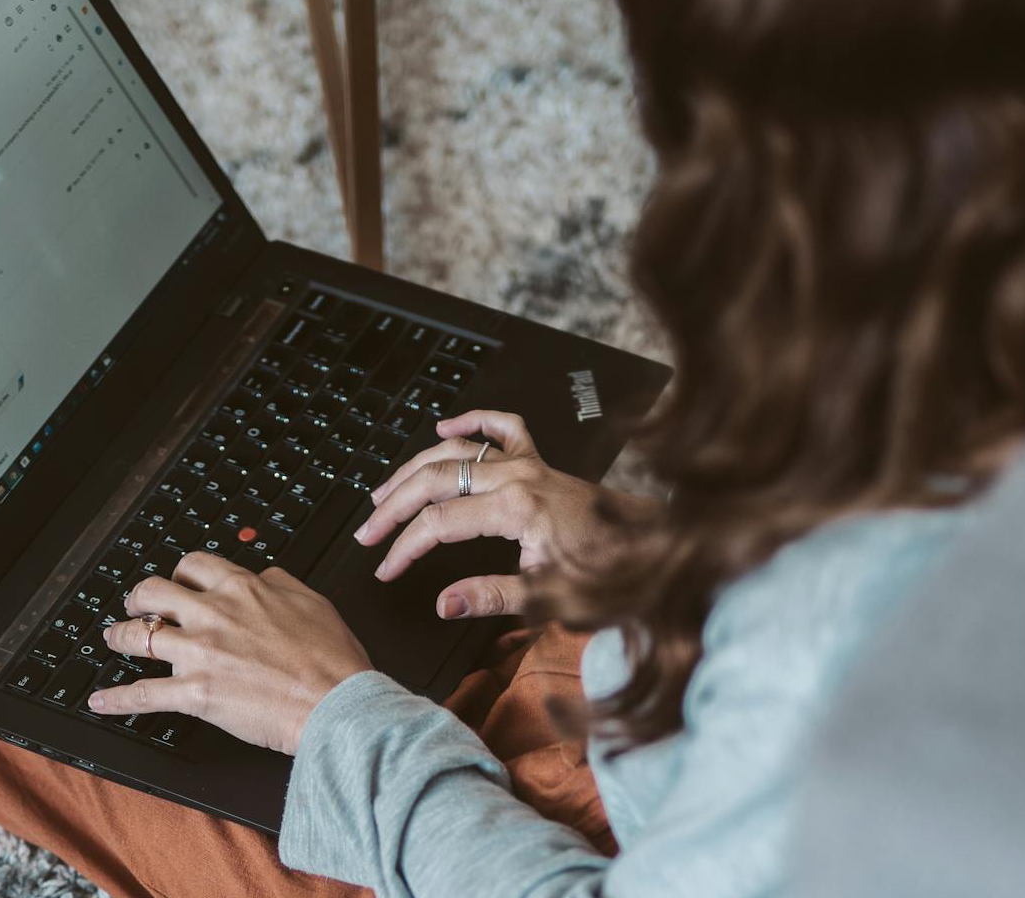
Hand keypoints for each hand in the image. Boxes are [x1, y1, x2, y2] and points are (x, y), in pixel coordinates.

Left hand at [87, 552, 370, 755]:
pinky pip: (143, 694)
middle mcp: (214, 614)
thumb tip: (262, 576)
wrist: (336, 702)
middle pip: (154, 592)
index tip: (178, 582)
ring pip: (138, 636)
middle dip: (139, 598)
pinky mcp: (195, 693)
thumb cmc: (331, 658)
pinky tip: (101, 701)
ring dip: (119, 637)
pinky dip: (116, 699)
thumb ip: (278, 583)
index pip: (194, 566)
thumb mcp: (311, 600)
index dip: (180, 573)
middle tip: (136, 605)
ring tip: (112, 639)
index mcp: (242, 588)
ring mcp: (200, 653)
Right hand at [354, 408, 657, 619]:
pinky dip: (471, 421)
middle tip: (367, 532)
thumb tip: (443, 602)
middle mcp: (518, 476)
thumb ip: (493, 596)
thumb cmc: (614, 576)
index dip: (404, 546)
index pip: (439, 522)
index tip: (384, 568)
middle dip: (395, 505)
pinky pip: (501, 427)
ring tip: (385, 492)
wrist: (658, 551)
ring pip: (457, 451)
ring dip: (416, 468)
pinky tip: (445, 426)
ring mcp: (529, 463)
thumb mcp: (553, 599)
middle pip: (437, 480)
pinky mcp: (541, 462)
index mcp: (517, 508)